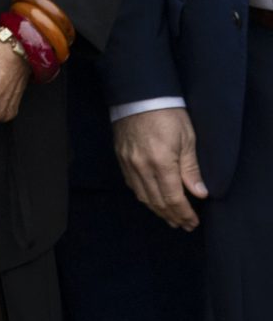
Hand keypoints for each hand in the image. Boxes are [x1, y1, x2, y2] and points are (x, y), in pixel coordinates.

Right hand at [115, 107, 206, 230]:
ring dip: (157, 210)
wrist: (138, 95)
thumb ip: (191, 169)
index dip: (184, 214)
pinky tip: (152, 199)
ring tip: (170, 218)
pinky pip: (131, 184)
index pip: (173, 198)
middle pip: (157, 201)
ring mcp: (128, 162)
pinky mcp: (120, 157)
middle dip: (172, 216)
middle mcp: (141, 166)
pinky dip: (144, 196)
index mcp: (161, 162)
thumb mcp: (187, 139)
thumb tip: (199, 194)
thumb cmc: (168, 114)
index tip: (193, 222)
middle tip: (184, 225)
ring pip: (142, 196)